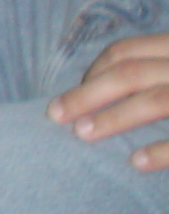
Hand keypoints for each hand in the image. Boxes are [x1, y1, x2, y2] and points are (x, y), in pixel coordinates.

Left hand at [49, 33, 168, 169]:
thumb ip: (153, 69)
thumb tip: (97, 88)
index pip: (127, 51)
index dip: (95, 70)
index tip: (76, 91)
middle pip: (131, 73)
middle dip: (88, 94)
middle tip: (56, 115)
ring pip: (156, 100)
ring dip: (114, 117)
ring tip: (82, 134)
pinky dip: (162, 151)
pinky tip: (137, 162)